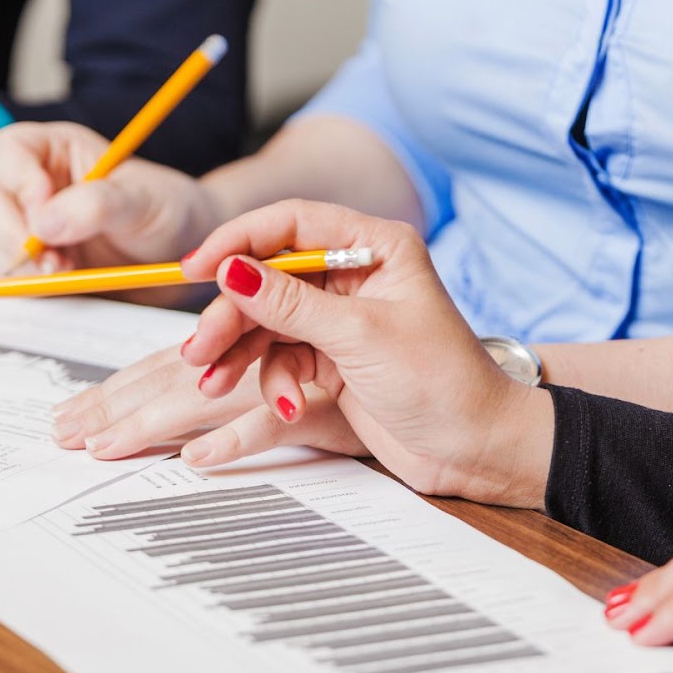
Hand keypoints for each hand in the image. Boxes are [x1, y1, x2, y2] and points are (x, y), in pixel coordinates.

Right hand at [0, 121, 222, 273]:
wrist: (183, 256)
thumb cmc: (167, 211)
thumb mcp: (142, 200)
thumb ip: (97, 204)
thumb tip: (44, 222)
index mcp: (53, 149)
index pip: (4, 152)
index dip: (16, 181)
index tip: (45, 213)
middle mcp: (30, 183)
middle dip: (14, 233)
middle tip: (55, 260)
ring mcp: (26, 225)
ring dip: (17, 262)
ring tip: (66, 270)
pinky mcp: (29, 263)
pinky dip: (20, 282)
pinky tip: (60, 282)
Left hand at [51, 348, 370, 459]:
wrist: (460, 425)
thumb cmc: (391, 404)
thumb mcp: (307, 404)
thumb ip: (253, 402)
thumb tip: (185, 426)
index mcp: (259, 346)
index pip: (172, 367)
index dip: (121, 390)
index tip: (75, 419)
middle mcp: (273, 351)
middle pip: (178, 374)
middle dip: (118, 404)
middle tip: (64, 433)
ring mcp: (302, 376)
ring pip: (217, 390)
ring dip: (160, 418)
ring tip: (108, 446)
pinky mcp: (333, 407)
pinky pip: (276, 421)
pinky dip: (238, 437)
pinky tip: (199, 459)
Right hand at [170, 200, 553, 507]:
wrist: (475, 448)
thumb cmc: (443, 383)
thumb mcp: (359, 337)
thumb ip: (290, 304)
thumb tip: (231, 270)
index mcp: (374, 247)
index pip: (291, 224)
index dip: (238, 241)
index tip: (197, 267)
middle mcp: (356, 276)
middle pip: (269, 278)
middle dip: (232, 315)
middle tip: (201, 349)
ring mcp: (343, 318)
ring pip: (268, 322)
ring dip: (240, 353)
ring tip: (215, 384)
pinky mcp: (334, 358)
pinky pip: (282, 358)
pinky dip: (273, 382)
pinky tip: (285, 406)